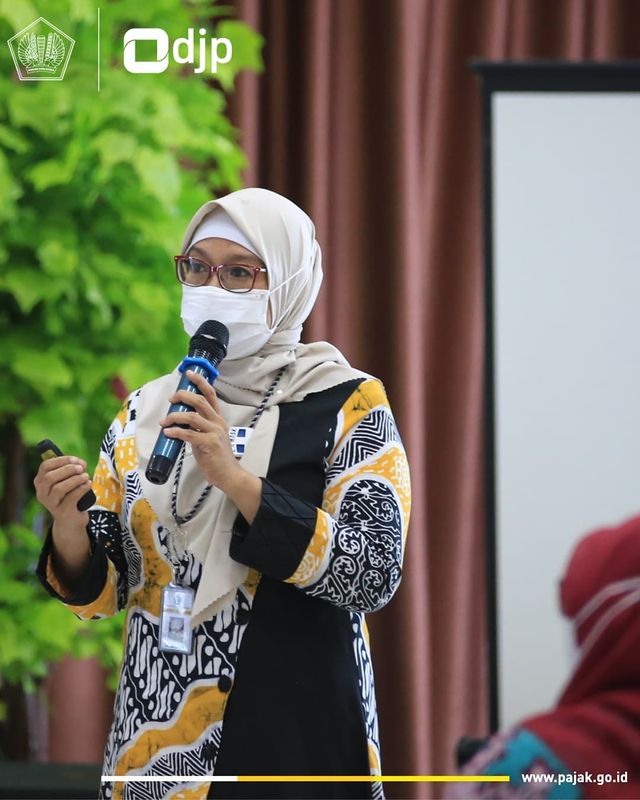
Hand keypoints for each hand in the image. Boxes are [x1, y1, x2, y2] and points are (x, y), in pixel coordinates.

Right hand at [34, 455, 90, 527]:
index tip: (75, 459)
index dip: (61, 460)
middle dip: (67, 470)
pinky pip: (71, 497)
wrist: (70, 519)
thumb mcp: (70, 479)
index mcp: (40, 481)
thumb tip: (81, 463)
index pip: (45, 466)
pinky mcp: (61, 512)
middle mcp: (41, 493)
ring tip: (85, 477)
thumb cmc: (70, 494)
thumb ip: (74, 468)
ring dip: (75, 480)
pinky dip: (81, 489)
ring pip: (59, 488)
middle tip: (81, 468)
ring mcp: (50, 503)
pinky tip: (88, 484)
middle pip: (50, 477)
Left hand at [160, 370, 242, 492]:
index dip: (200, 382)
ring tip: (164, 421)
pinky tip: (168, 432)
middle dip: (183, 396)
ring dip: (174, 416)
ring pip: (192, 416)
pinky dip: (175, 431)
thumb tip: (179, 424)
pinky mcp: (209, 444)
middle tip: (171, 398)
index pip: (211, 395)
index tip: (190, 374)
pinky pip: (188, 434)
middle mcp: (218, 422)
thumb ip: (196, 429)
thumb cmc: (217, 457)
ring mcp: (215, 432)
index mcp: (218, 419)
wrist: (228, 474)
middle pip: (200, 401)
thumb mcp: (208, 438)